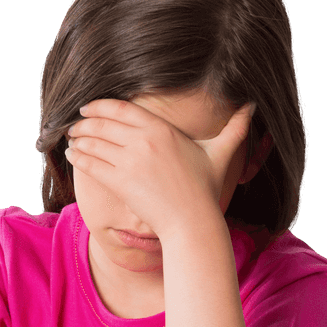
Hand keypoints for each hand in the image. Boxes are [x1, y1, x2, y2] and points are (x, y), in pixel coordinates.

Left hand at [64, 98, 253, 237]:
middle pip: (102, 123)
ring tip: (70, 139)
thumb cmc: (205, 189)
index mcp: (162, 129)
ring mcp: (130, 161)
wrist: (191, 221)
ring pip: (93, 142)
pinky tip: (72, 155)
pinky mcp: (120, 182)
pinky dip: (78, 157)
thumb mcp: (222, 154)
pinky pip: (91, 164)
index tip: (88, 107)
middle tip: (74, 123)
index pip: (121, 108)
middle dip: (84, 122)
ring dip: (77, 138)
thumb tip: (255, 106)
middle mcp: (143, 140)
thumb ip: (236, 127)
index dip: (100, 106)